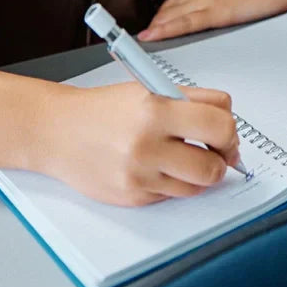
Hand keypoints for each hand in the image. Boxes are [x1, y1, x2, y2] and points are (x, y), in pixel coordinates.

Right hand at [49, 83, 240, 206]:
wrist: (58, 131)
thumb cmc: (103, 108)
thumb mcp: (147, 89)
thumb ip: (190, 100)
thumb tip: (227, 124)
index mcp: (155, 108)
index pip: (218, 124)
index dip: (229, 130)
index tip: (225, 131)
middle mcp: (148, 144)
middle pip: (214, 165)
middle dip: (221, 159)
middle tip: (216, 151)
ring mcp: (140, 175)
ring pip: (198, 185)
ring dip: (199, 173)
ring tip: (186, 158)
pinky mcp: (134, 197)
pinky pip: (173, 195)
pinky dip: (173, 183)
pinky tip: (158, 167)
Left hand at [138, 0, 286, 42]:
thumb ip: (210, 7)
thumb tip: (198, 24)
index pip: (165, 10)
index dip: (151, 27)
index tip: (135, 40)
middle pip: (162, 15)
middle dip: (147, 32)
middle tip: (126, 50)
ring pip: (167, 17)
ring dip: (151, 33)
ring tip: (130, 50)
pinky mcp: (214, 9)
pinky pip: (183, 22)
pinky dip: (166, 31)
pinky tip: (153, 38)